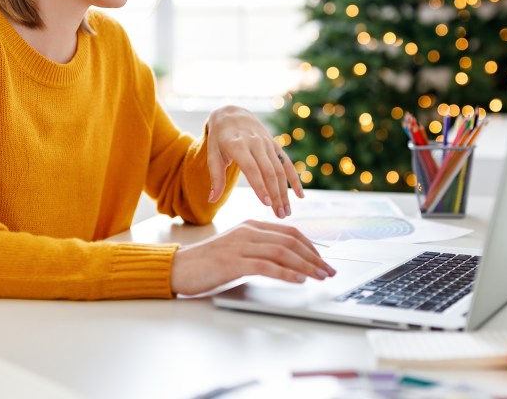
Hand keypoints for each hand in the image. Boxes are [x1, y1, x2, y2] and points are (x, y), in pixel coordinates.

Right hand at [170, 220, 335, 295]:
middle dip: (314, 257)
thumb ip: (259, 250)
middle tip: (328, 271)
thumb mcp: (237, 250)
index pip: (289, 232)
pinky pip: (266, 266)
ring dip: (306, 266)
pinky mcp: (233, 262)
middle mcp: (248, 232)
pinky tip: (298, 280)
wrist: (178, 267)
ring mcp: (240, 246)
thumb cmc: (207, 262)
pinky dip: (286, 273)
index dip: (311, 246)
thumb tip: (287, 263)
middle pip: (290, 241)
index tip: (323, 260)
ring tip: (319, 276)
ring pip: (282, 252)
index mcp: (250, 226)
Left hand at [206, 105, 303, 218]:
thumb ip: (215, 177)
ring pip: (280, 170)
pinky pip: (287, 163)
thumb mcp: (212, 154)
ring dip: (285, 192)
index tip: (266, 204)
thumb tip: (212, 200)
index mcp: (237, 145)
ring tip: (286, 211)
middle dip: (276, 194)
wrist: (232, 113)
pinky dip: (294, 179)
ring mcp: (267, 143)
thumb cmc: (219, 138)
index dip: (260, 186)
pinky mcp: (275, 145)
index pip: (251, 168)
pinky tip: (300, 195)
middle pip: (269, 171)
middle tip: (280, 215)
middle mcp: (255, 143)